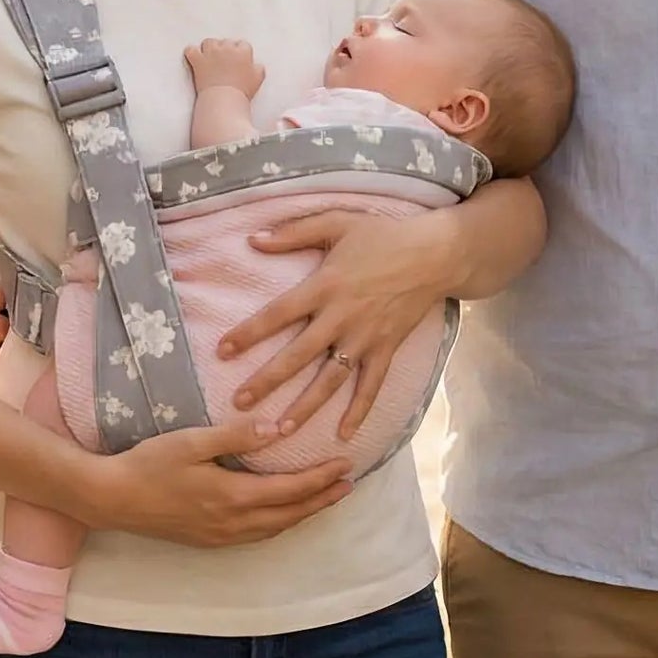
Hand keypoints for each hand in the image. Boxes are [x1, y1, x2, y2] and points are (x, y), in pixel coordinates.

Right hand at [83, 415, 353, 545]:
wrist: (112, 499)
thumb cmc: (149, 464)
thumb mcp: (192, 442)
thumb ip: (236, 436)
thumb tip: (278, 429)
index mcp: (232, 497)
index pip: (290, 491)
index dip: (321, 479)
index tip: (346, 465)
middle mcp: (232, 523)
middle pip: (290, 514)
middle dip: (322, 499)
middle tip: (349, 484)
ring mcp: (220, 536)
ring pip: (276, 528)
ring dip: (304, 513)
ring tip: (325, 498)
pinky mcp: (209, 540)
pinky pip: (258, 535)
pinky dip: (280, 523)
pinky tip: (283, 514)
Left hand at [185, 38, 263, 98]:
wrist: (224, 99)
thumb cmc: (242, 91)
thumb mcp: (258, 79)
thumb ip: (258, 67)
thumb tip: (255, 64)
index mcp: (243, 52)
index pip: (243, 44)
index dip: (240, 52)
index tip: (238, 60)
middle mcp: (227, 48)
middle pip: (226, 42)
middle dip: (225, 50)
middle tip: (224, 62)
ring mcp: (211, 53)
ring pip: (209, 42)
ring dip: (209, 48)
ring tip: (210, 58)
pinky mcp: (198, 60)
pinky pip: (191, 50)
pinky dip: (191, 53)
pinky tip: (193, 57)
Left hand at [220, 207, 457, 440]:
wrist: (435, 254)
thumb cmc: (383, 235)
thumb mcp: (337, 222)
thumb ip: (294, 232)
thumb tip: (253, 239)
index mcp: (325, 285)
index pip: (278, 313)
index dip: (249, 332)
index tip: (222, 350)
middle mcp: (342, 317)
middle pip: (298, 355)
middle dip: (267, 381)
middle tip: (239, 404)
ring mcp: (366, 338)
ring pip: (331, 379)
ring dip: (305, 406)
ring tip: (281, 430)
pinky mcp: (387, 349)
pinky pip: (371, 386)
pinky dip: (359, 411)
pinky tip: (343, 435)